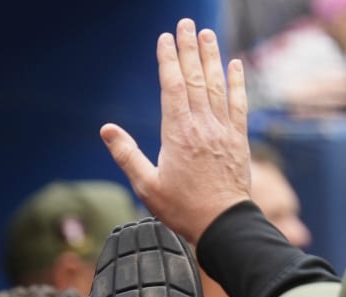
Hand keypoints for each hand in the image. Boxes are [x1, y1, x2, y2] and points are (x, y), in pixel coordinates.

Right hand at [101, 20, 250, 245]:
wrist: (222, 222)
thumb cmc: (182, 207)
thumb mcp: (146, 185)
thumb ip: (127, 155)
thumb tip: (107, 130)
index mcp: (177, 133)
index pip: (173, 86)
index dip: (169, 60)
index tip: (165, 39)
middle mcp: (202, 124)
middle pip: (196, 78)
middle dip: (189, 48)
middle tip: (186, 24)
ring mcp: (223, 129)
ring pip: (217, 85)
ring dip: (212, 57)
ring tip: (206, 34)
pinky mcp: (238, 138)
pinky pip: (238, 103)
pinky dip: (237, 82)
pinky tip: (234, 65)